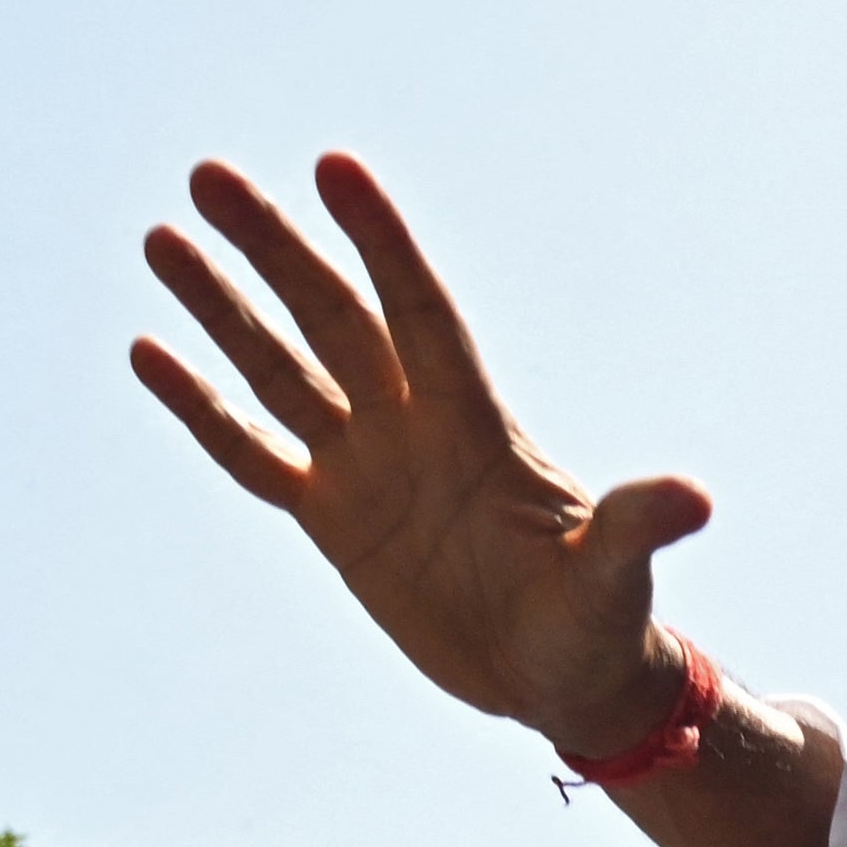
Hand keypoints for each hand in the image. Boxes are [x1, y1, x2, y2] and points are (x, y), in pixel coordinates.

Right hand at [136, 156, 705, 757]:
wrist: (565, 679)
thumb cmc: (602, 624)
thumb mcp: (615, 579)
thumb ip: (636, 528)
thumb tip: (696, 499)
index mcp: (476, 427)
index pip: (419, 314)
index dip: (382, 244)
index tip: (336, 167)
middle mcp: (412, 427)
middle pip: (332, 318)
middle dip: (274, 249)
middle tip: (210, 176)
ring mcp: (367, 467)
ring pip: (280, 368)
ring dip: (222, 308)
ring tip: (162, 236)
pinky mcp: (334, 519)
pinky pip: (254, 454)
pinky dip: (203, 409)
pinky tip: (150, 351)